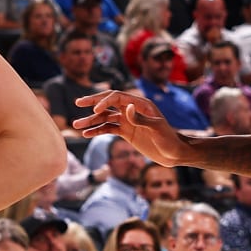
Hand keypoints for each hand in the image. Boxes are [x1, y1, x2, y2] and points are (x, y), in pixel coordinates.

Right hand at [72, 89, 191, 165]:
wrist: (174, 153)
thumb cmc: (169, 139)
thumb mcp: (157, 128)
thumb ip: (141, 118)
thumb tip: (127, 107)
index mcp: (140, 104)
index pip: (118, 97)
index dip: (105, 101)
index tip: (95, 110)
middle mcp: (132, 109)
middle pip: (108, 102)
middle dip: (93, 102)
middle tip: (78, 102)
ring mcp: (128, 121)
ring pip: (105, 117)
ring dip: (91, 121)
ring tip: (76, 126)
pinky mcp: (126, 132)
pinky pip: (108, 129)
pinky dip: (97, 131)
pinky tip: (86, 135)